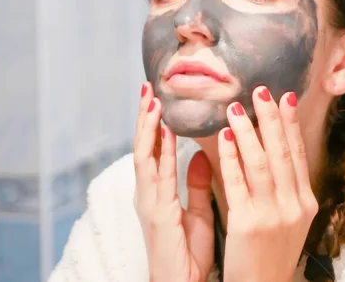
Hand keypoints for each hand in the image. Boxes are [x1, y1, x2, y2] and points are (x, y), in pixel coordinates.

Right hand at [133, 82, 214, 281]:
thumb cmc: (188, 256)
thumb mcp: (197, 213)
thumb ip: (196, 184)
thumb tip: (201, 154)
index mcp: (157, 192)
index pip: (153, 150)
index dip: (153, 124)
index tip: (157, 97)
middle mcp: (148, 193)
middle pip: (143, 147)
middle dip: (144, 117)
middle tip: (148, 88)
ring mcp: (148, 203)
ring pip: (144, 156)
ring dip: (148, 127)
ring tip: (152, 101)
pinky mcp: (156, 215)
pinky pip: (158, 177)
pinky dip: (159, 152)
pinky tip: (164, 132)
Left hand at [218, 87, 318, 281]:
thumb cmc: (270, 251)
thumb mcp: (287, 218)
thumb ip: (283, 186)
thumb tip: (273, 148)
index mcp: (305, 202)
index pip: (298, 154)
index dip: (290, 124)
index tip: (284, 97)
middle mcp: (294, 206)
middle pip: (282, 152)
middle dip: (270, 118)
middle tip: (260, 90)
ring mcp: (273, 215)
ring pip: (261, 163)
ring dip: (248, 131)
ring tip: (235, 108)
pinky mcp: (248, 224)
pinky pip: (237, 183)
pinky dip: (230, 157)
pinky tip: (223, 138)